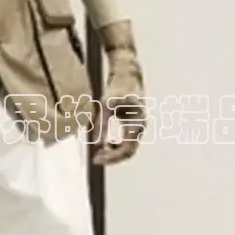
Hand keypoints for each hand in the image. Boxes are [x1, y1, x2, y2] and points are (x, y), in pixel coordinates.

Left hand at [92, 21, 145, 165]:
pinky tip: (105, 143)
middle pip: (128, 152)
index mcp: (136, 123)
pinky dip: (115, 145)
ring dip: (113, 152)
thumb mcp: (106, 105)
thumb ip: (101, 124)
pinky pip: (126, 142)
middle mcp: (139, 127)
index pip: (127, 149)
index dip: (112, 157)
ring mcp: (137, 127)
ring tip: (98, 151)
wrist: (127, 76)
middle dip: (112, 157)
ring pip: (127, 148)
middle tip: (95, 159)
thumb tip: (95, 143)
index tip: (97, 159)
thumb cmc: (118, 88)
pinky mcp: (132, 125)